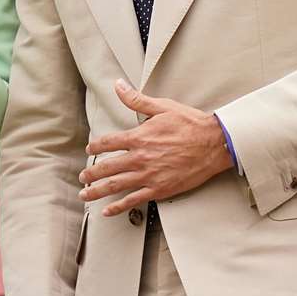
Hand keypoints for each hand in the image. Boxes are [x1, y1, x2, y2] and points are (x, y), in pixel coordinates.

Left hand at [78, 81, 232, 216]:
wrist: (213, 144)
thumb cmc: (190, 124)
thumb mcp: (162, 107)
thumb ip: (136, 99)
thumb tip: (118, 85)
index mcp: (139, 137)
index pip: (108, 142)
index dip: (95, 147)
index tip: (89, 151)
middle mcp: (140, 157)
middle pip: (106, 167)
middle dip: (91, 174)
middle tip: (83, 177)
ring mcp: (148, 175)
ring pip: (115, 185)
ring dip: (97, 191)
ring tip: (86, 194)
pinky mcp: (159, 189)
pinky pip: (133, 200)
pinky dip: (118, 207)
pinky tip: (108, 211)